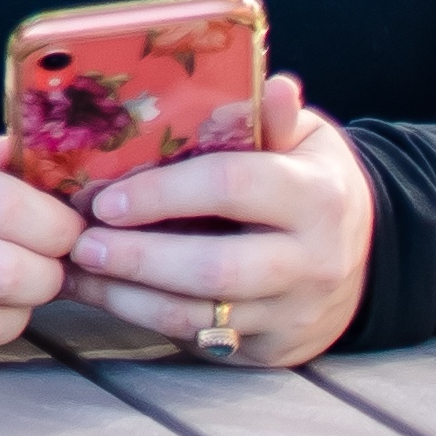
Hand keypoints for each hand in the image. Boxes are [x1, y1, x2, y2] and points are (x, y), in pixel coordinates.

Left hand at [61, 75, 372, 365]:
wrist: (361, 258)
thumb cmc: (309, 180)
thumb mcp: (304, 139)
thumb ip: (274, 119)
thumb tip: (275, 86)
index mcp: (314, 196)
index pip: (231, 188)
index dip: (163, 193)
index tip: (106, 198)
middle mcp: (310, 262)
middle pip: (214, 268)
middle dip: (138, 258)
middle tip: (78, 242)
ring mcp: (291, 313)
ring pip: (201, 316)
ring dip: (128, 298)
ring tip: (73, 272)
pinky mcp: (271, 350)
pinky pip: (202, 340)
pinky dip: (145, 319)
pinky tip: (102, 294)